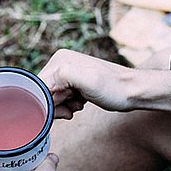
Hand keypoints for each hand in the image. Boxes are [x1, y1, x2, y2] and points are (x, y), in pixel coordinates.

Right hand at [38, 49, 170, 118]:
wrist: (132, 92)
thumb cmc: (113, 88)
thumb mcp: (88, 81)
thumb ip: (64, 76)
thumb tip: (43, 83)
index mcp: (60, 60)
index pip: (38, 86)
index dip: (44, 102)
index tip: (59, 109)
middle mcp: (61, 64)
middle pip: (43, 92)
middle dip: (54, 106)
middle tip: (71, 109)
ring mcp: (67, 74)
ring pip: (51, 98)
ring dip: (61, 108)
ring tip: (77, 107)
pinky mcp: (73, 83)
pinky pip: (60, 100)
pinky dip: (67, 107)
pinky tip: (79, 106)